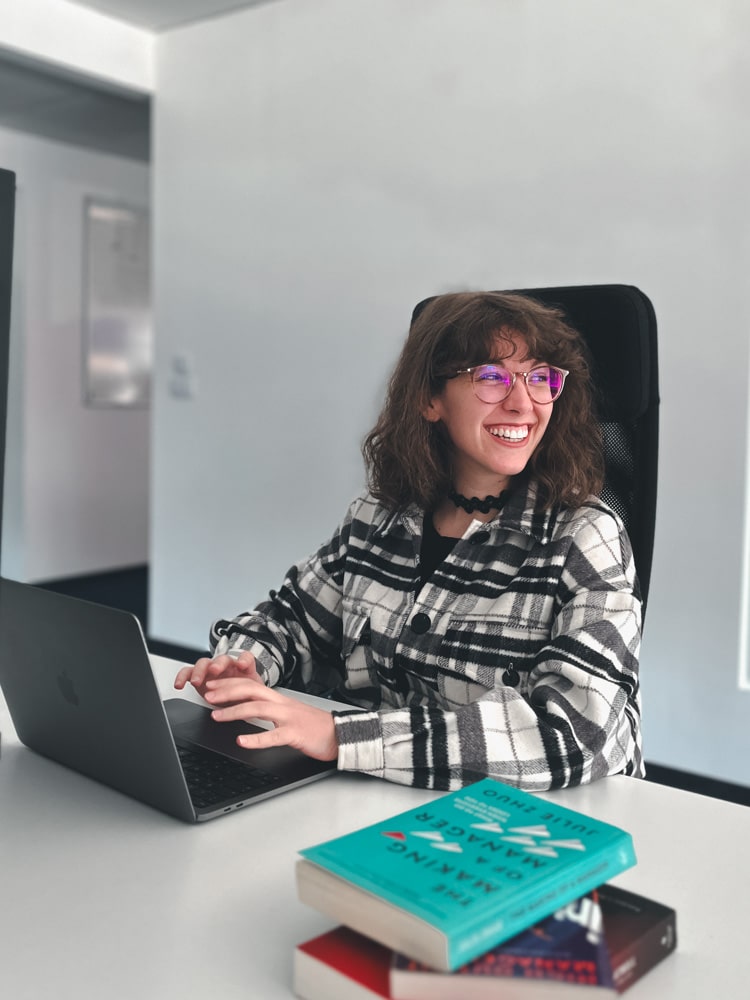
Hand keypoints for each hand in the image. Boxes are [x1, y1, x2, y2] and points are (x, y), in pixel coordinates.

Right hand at [174, 651, 261, 700]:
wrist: (236, 701)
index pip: (245, 657)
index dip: (243, 660)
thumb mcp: (252, 697)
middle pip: (222, 659)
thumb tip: (253, 708)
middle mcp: (227, 666)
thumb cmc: (244, 696)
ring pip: (204, 663)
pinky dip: (182, 676)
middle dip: (218, 664)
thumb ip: (252, 698)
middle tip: (214, 670)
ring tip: (196, 681)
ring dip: (199, 671)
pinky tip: (179, 684)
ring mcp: (211, 670)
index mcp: (243, 668)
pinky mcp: (199, 676)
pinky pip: (188, 672)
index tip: (242, 665)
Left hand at [203, 676, 338, 762]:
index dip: (229, 683)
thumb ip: (269, 711)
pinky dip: (256, 738)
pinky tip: (242, 741)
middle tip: (207, 694)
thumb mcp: (288, 714)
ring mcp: (289, 717)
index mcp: (279, 699)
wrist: (340, 735)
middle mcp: (282, 704)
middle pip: (251, 690)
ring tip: (217, 716)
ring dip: (234, 711)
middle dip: (226, 691)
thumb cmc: (313, 726)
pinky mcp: (296, 733)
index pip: (250, 685)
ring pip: (258, 708)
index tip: (211, 685)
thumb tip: (245, 711)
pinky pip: (273, 736)